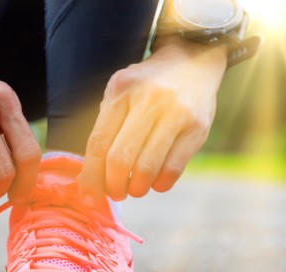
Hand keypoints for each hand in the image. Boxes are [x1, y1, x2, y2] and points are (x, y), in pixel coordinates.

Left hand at [78, 38, 226, 200]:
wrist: (194, 60)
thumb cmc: (148, 86)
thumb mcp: (121, 93)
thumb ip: (106, 128)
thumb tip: (88, 178)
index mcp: (122, 91)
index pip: (99, 143)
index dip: (91, 176)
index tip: (88, 197)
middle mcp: (148, 100)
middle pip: (120, 158)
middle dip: (113, 186)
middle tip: (115, 193)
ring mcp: (175, 113)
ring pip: (147, 167)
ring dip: (137, 188)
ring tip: (135, 189)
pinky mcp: (197, 128)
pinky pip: (173, 169)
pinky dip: (160, 184)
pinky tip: (156, 182)